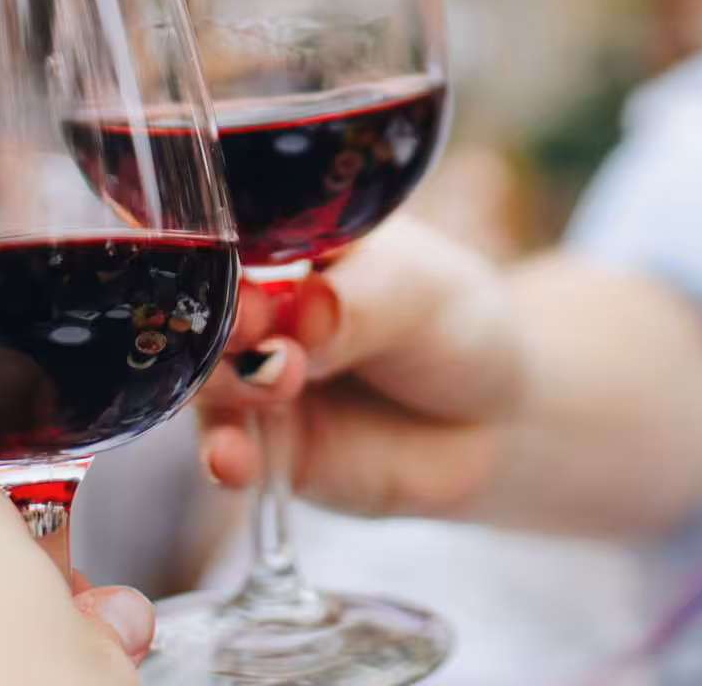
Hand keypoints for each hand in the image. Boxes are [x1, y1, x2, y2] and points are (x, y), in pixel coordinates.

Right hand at [196, 217, 523, 518]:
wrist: (497, 418)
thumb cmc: (455, 326)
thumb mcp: (420, 294)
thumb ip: (359, 305)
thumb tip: (305, 312)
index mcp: (284, 244)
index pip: (229, 238)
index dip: (228, 257)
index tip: (251, 282)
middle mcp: (258, 309)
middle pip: (205, 311)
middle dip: (223, 324)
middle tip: (259, 331)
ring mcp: (255, 379)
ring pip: (206, 380)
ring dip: (224, 384)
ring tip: (276, 383)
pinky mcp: (267, 446)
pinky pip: (229, 452)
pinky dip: (225, 457)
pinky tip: (235, 462)